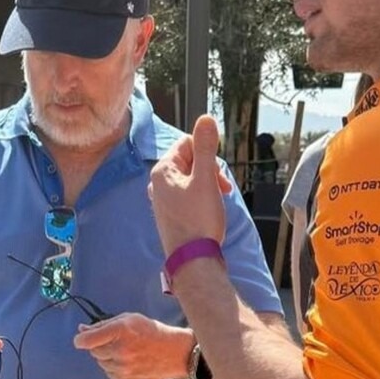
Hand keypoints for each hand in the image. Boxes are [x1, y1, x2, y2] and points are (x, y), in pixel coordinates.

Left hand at [73, 313, 194, 378]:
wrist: (174, 353)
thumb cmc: (150, 332)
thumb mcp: (128, 319)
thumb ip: (103, 325)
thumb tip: (82, 330)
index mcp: (119, 332)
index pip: (87, 340)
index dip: (81, 339)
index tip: (81, 339)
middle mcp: (120, 352)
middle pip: (94, 351)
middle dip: (99, 345)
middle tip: (115, 341)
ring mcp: (123, 369)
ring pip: (102, 363)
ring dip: (107, 357)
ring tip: (125, 351)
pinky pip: (110, 374)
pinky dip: (114, 368)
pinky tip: (129, 361)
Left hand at [149, 115, 232, 254]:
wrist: (193, 260)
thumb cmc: (199, 219)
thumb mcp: (206, 180)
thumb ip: (206, 148)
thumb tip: (206, 117)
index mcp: (162, 170)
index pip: (187, 143)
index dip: (207, 154)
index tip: (218, 175)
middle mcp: (157, 182)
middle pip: (189, 160)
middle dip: (209, 170)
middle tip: (223, 190)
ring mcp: (161, 199)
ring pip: (190, 178)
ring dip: (207, 184)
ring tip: (217, 201)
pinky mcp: (168, 213)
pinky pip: (186, 194)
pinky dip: (200, 197)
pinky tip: (208, 210)